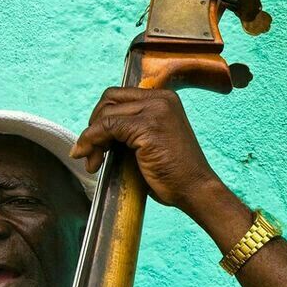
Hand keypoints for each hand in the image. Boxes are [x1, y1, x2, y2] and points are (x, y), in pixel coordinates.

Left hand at [71, 87, 218, 211]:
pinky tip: (94, 162)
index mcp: (163, 98)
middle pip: (108, 100)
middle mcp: (160, 98)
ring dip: (91, 139)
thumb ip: (130, 129)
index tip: (96, 142)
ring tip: (94, 162)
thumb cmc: (172, 173)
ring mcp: (155, 110)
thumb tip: (96, 129)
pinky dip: (93, 142)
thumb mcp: (150, 141)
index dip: (101, 118)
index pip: (118, 96)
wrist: (194, 189)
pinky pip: (107, 127)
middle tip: (91, 154)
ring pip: (105, 115)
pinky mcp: (148, 126)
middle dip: (93, 126)